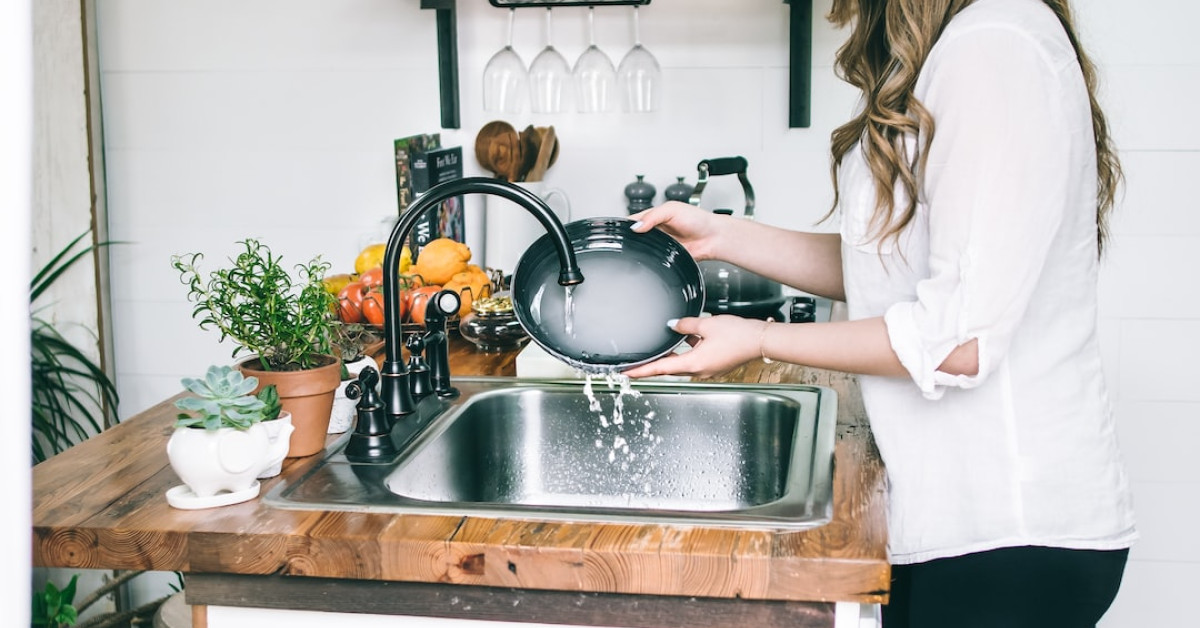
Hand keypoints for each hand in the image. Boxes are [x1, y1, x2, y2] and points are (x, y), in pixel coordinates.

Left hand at [623, 315, 763, 378]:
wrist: (760, 340)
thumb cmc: (738, 335)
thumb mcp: (707, 324)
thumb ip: (686, 325)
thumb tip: (673, 325)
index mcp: (694, 363)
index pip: (661, 368)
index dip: (642, 371)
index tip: (627, 374)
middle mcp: (699, 370)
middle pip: (669, 368)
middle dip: (653, 364)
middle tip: (635, 363)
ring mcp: (708, 368)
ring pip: (682, 362)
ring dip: (671, 356)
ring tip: (657, 348)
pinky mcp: (714, 363)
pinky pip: (695, 358)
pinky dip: (686, 350)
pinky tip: (685, 337)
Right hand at [629, 201, 725, 260]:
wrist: (713, 238)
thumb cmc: (699, 220)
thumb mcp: (672, 209)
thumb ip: (653, 216)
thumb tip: (636, 226)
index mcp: (654, 215)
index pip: (634, 219)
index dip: (625, 223)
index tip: (619, 228)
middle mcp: (656, 229)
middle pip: (635, 235)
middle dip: (630, 237)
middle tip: (629, 239)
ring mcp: (660, 243)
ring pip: (641, 248)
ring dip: (640, 248)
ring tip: (641, 246)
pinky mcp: (665, 256)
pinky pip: (652, 259)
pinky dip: (649, 258)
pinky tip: (650, 255)